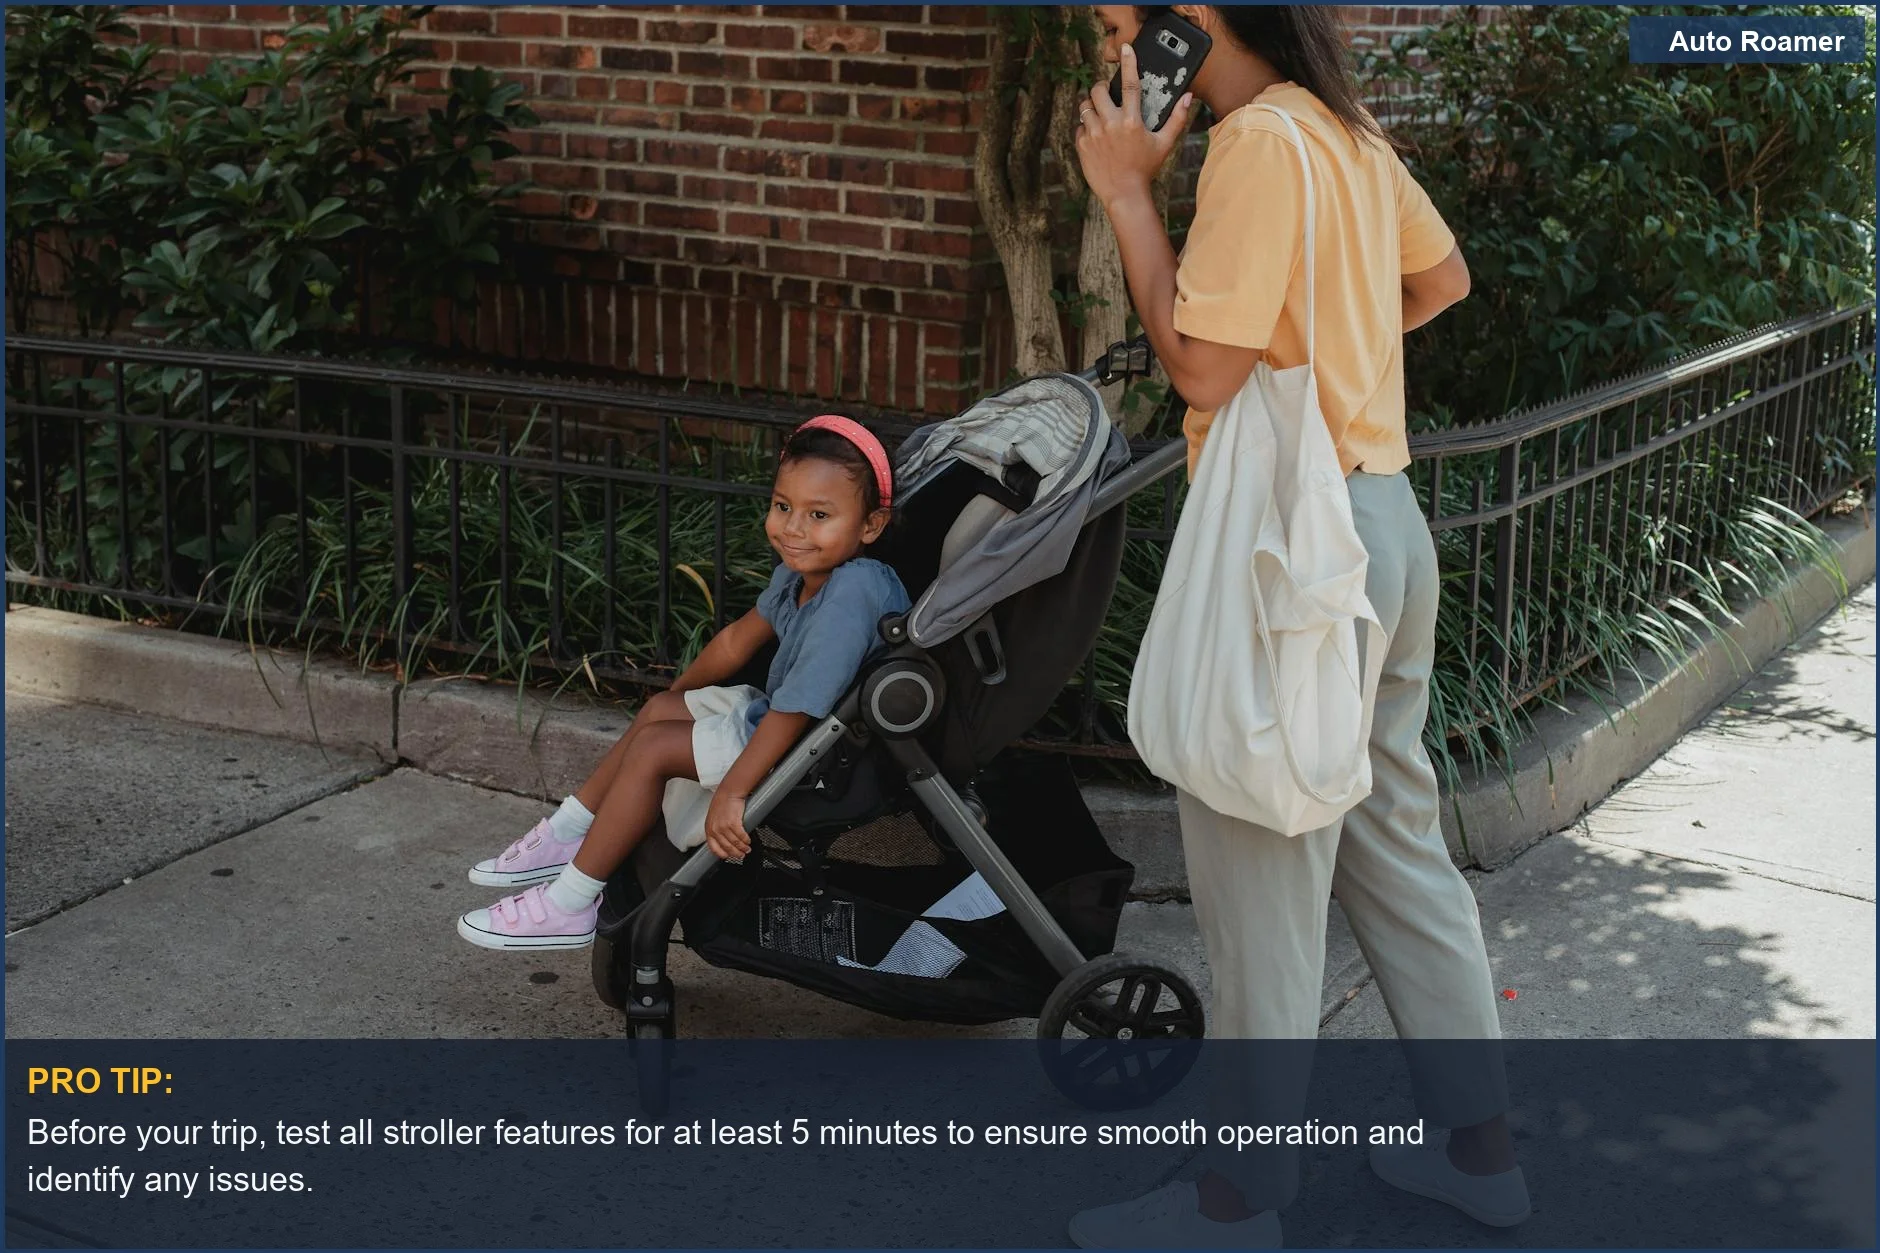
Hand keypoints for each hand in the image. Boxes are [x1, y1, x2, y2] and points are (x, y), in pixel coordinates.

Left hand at [704, 791, 750, 860]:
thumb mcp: (713, 818)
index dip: (722, 854)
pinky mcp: (733, 823)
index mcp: (709, 829)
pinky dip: (746, 840)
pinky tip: (748, 841)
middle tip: (741, 855)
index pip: (713, 848)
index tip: (728, 856)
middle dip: (736, 854)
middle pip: (726, 847)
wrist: (728, 792)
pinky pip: (741, 836)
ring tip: (747, 849)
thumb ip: (716, 830)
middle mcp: (715, 829)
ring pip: (735, 843)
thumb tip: (723, 841)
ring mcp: (724, 827)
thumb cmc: (722, 803)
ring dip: (743, 848)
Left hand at [1074, 44, 1193, 208]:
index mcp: (1132, 121)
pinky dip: (1086, 128)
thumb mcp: (1165, 144)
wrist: (1124, 194)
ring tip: (1100, 116)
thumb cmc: (1146, 169)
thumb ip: (1177, 119)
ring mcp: (1094, 135)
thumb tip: (1188, 97)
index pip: (1130, 84)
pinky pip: (1079, 126)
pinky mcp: (1082, 145)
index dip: (1129, 64)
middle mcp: (1111, 125)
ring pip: (1085, 107)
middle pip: (1097, 91)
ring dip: (1091, 107)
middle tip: (1106, 95)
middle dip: (1100, 88)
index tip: (1126, 49)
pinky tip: (1096, 137)